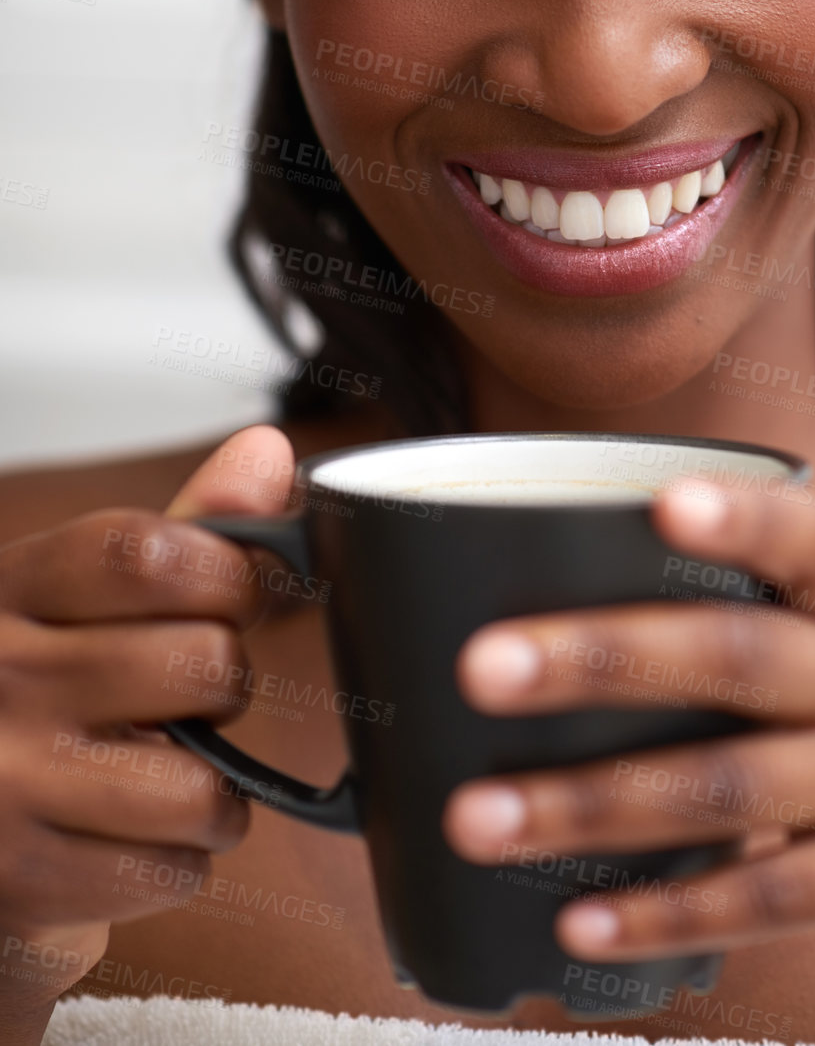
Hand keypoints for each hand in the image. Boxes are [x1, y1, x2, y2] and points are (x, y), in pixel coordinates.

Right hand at [0, 424, 295, 1019]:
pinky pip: (173, 868)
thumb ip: (183, 529)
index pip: (140, 555)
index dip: (227, 570)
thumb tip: (269, 452)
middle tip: (190, 695)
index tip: (241, 589)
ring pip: (199, 782)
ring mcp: (3, 784)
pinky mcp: (22, 881)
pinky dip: (179, 859)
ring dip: (214, 787)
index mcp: (8, 590)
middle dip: (226, 682)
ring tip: (168, 771)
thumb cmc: (40, 699)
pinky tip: (132, 836)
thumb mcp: (86, 601)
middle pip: (198, 662)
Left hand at [442, 475, 814, 1009]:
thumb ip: (770, 612)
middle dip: (601, 658)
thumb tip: (584, 603)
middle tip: (481, 665)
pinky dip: (667, 913)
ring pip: (724, 787)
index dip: (739, 515)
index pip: (811, 536)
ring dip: (590, 804)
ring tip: (475, 815)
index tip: (661, 499)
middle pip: (731, 656)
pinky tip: (579, 921)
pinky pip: (767, 897)